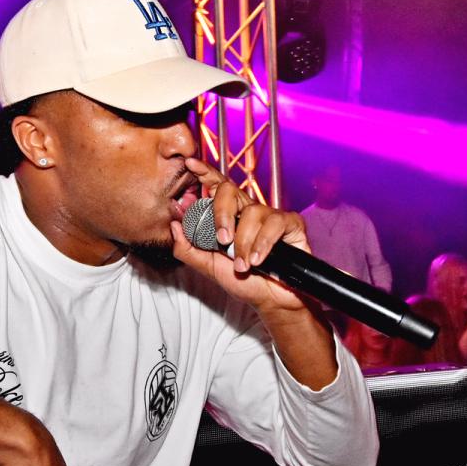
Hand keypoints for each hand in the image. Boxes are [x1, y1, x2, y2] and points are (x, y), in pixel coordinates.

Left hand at [170, 157, 309, 315]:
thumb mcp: (209, 268)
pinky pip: (276, 223)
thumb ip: (189, 249)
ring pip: (253, 212)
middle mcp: (249, 211)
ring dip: (245, 242)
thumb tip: (175, 226)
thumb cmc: (244, 282)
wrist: (271, 301)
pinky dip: (264, 243)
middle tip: (221, 239)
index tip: (190, 163)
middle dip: (222, 214)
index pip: (216, 187)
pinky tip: (258, 260)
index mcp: (230, 216)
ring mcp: (271, 216)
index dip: (204, 172)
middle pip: (230, 191)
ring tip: (243, 264)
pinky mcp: (291, 224)